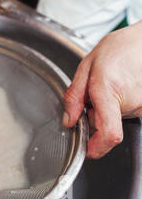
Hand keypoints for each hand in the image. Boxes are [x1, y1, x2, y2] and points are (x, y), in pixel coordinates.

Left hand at [63, 21, 141, 158]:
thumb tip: (69, 120)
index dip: (97, 148)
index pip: (109, 134)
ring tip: (110, 84)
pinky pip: (128, 112)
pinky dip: (119, 105)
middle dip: (94, 116)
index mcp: (109, 91)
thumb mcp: (86, 66)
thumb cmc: (119, 48)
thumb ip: (74, 96)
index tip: (87, 150)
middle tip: (94, 94)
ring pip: (117, 119)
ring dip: (108, 108)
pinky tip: (120, 86)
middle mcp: (130, 102)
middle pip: (106, 125)